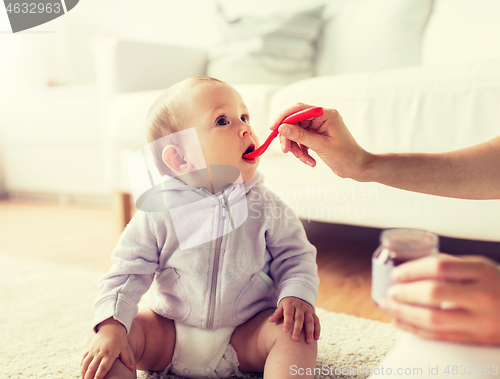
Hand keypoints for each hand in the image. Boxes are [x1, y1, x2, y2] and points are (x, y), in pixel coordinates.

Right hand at [81, 318, 134, 378]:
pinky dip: (82, 366)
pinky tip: (82, 372)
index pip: (103, 367)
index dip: (99, 375)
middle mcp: (100, 352)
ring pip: (86, 364)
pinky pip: (83, 358)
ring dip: (83, 373)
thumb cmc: (119, 338)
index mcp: (110, 353)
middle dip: (89, 377)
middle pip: (92, 367)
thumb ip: (127, 359)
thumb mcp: (124, 348)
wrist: (111, 326)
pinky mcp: (89, 348)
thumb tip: (132, 368)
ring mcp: (93, 350)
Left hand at [268, 296, 319, 343]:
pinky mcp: (314, 314)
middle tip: (294, 339)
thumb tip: (270, 320)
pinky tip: (316, 338)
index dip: (287, 322)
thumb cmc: (287, 305)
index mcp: (290, 305)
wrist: (299, 295)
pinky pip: (317, 321)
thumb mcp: (281, 306)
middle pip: (299, 318)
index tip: (285, 331)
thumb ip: (277, 314)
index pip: (289, 314)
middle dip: (297, 329)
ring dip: (309, 331)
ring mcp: (308, 311)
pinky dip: (317, 330)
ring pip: (310, 321)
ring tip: (308, 342)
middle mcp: (300, 307)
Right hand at [269, 103, 370, 178]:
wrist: (358, 168)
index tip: (273, 128)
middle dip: (289, 137)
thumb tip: (282, 128)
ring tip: (303, 158)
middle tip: (285, 150)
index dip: (283, 117)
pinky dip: (302, 151)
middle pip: (294, 122)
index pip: (298, 109)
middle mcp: (321, 117)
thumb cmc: (345, 156)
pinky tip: (310, 161)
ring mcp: (319, 127)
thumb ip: (301, 136)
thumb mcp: (321, 146)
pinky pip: (302, 141)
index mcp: (326, 114)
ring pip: (296, 133)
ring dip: (296, 147)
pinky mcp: (317, 137)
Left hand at [380, 254, 499, 344]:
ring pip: (434, 319)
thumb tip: (411, 268)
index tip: (397, 273)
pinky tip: (400, 323)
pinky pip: (440, 336)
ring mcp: (480, 320)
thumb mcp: (480, 267)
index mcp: (482, 272)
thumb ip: (451, 266)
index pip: (440, 267)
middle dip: (406, 293)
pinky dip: (416, 330)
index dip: (413, 269)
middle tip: (391, 292)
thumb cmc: (496, 284)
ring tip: (389, 307)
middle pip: (434, 294)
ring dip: (405, 314)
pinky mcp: (476, 338)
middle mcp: (482, 296)